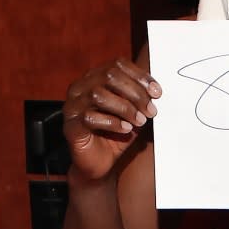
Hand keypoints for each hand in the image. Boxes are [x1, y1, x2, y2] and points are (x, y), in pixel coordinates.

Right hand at [63, 58, 161, 180]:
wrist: (100, 163)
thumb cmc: (116, 134)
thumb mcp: (133, 113)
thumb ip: (140, 99)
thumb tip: (155, 91)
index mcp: (95, 78)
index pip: (117, 64)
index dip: (139, 76)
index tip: (157, 92)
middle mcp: (80, 88)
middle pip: (109, 76)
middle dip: (135, 93)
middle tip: (151, 110)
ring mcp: (73, 106)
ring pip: (98, 95)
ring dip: (125, 108)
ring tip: (140, 121)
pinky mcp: (70, 126)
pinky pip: (90, 117)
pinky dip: (112, 122)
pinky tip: (126, 129)